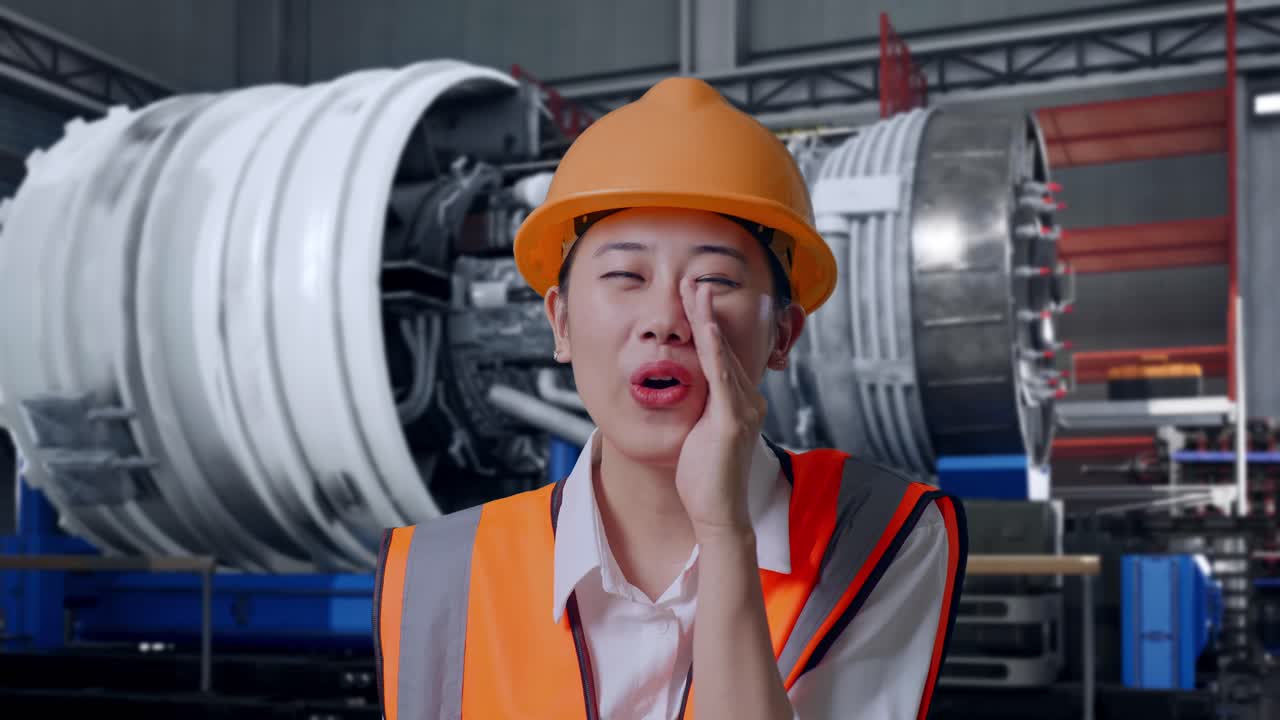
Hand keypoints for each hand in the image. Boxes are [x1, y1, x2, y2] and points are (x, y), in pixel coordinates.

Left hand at [675, 279, 768, 539]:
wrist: (718, 514)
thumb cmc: (705, 479)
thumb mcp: (700, 434)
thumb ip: (699, 409)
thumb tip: (685, 390)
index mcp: (741, 402)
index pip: (722, 353)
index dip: (708, 323)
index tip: (694, 296)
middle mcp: (748, 401)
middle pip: (724, 346)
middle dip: (707, 311)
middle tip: (693, 279)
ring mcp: (743, 410)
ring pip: (722, 355)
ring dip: (708, 319)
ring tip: (696, 290)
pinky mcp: (731, 421)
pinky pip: (721, 378)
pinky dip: (714, 349)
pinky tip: (705, 327)